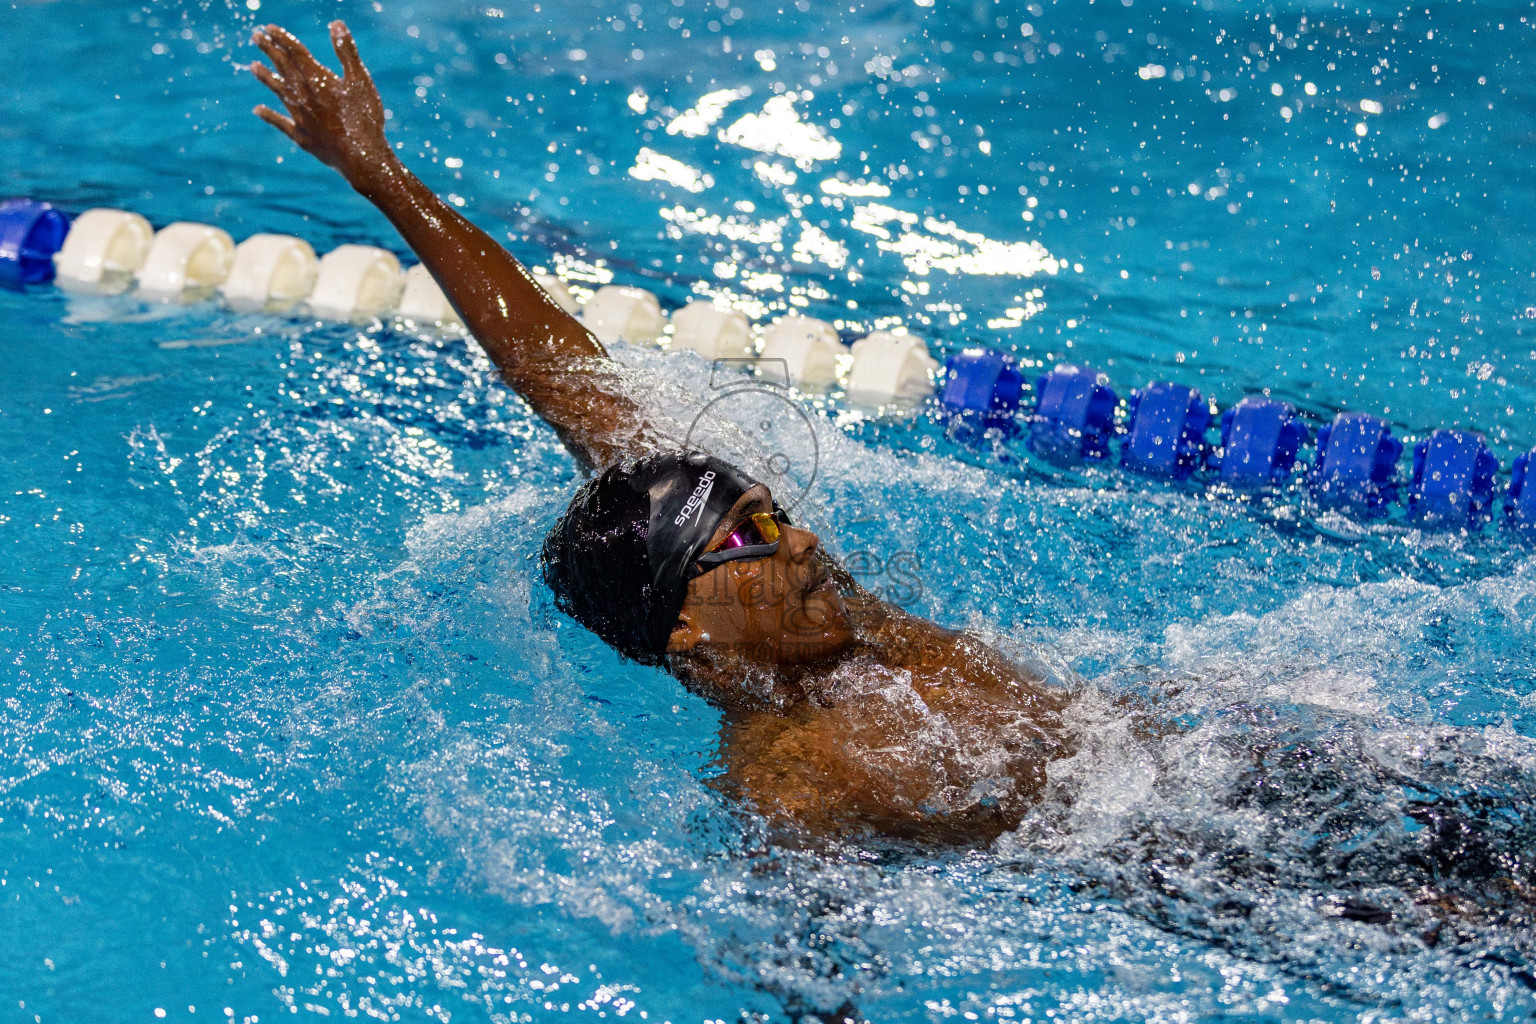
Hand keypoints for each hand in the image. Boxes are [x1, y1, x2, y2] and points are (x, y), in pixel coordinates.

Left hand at [250, 21, 394, 185]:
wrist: (360, 156)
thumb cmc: (364, 117)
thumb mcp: (360, 80)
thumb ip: (347, 52)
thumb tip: (336, 25)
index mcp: (317, 79)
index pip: (295, 52)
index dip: (282, 38)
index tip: (269, 28)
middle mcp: (303, 95)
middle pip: (282, 68)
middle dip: (269, 50)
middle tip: (255, 37)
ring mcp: (300, 116)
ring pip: (278, 91)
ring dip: (265, 77)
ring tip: (252, 66)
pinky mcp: (301, 136)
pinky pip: (280, 122)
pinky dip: (268, 115)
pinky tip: (257, 110)